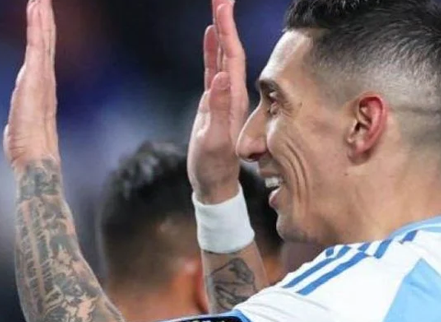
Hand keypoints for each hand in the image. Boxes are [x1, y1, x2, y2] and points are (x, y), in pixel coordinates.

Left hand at [4, 0, 59, 172]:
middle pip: (45, 42)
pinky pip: (37, 44)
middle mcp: (45, 79)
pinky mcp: (36, 77)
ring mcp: (42, 77)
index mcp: (40, 88)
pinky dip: (37, 25)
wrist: (35, 158)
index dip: (40, 35)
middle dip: (43, 18)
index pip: (41, 55)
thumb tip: (17, 121)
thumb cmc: (26, 148)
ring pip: (43, 39)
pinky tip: (37, 8)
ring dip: (41, 16)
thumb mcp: (19, 127)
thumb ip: (20, 118)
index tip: (38, 15)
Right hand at [187, 0, 248, 203]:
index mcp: (232, 98)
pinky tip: (211, 35)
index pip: (231, 57)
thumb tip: (219, 79)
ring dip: (220, 30)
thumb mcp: (214, 141)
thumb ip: (218, 111)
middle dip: (225, 21)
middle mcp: (231, 92)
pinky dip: (212, 49)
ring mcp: (223, 95)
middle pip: (229, 49)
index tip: (222, 6)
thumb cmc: (214, 167)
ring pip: (222, 55)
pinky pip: (214, 68)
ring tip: (217, 6)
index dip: (227, 31)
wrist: (214, 183)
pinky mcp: (213, 101)